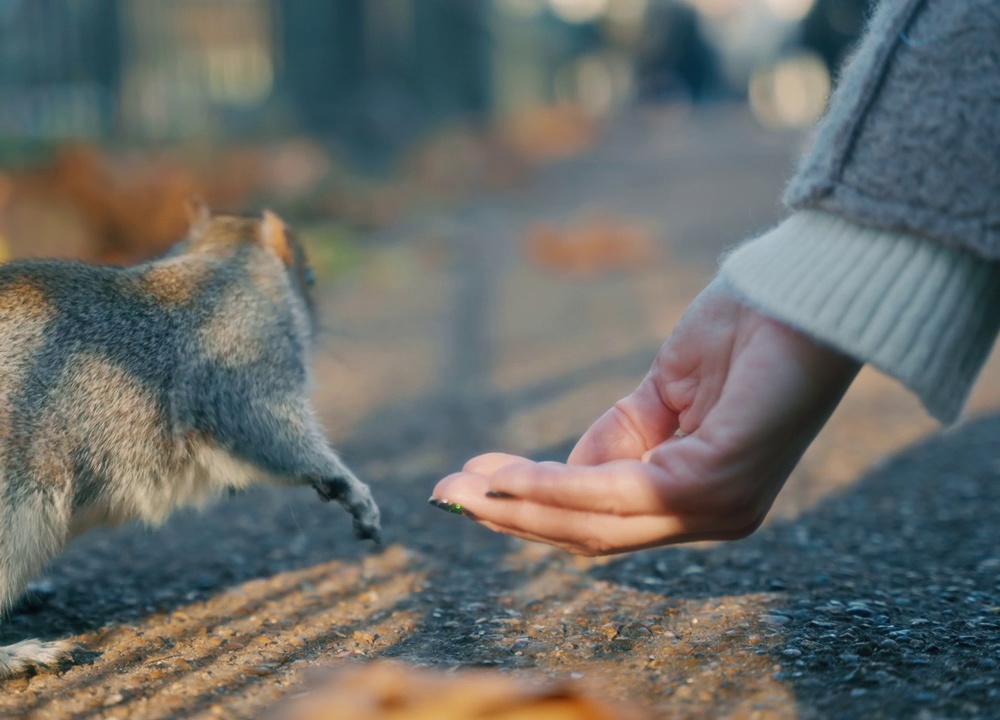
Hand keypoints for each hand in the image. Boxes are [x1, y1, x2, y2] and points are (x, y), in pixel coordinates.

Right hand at [430, 279, 860, 554]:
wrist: (812, 289)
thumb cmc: (747, 327)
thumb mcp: (663, 393)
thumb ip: (617, 441)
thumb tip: (560, 476)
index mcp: (702, 496)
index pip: (605, 522)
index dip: (533, 509)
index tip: (472, 486)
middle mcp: (713, 517)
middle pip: (592, 536)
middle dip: (511, 516)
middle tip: (445, 496)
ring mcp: (716, 509)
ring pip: (595, 523)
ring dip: (519, 505)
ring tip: (459, 487)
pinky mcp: (712, 483)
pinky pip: (612, 491)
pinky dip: (551, 483)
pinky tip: (504, 473)